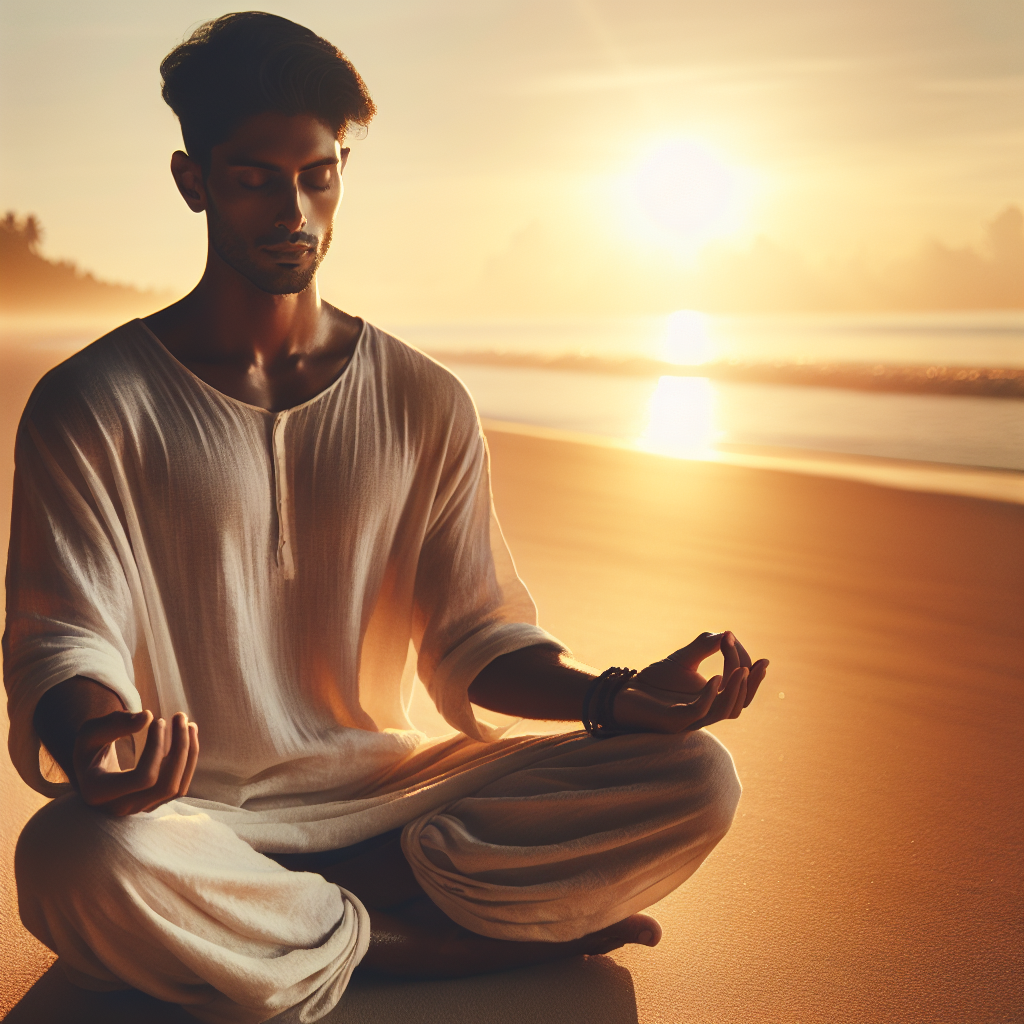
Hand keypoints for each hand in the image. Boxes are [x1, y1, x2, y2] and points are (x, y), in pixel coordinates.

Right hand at [71, 709, 199, 816]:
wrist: (90, 769)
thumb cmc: (90, 748)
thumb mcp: (92, 732)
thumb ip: (114, 723)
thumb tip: (147, 717)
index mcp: (100, 792)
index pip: (143, 778)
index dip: (157, 748)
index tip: (158, 720)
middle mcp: (120, 807)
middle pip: (165, 785)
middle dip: (180, 748)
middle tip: (180, 716)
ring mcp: (139, 809)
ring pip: (176, 788)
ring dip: (188, 754)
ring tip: (189, 725)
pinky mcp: (153, 803)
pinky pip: (178, 787)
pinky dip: (187, 762)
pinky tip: (188, 737)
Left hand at [614, 631, 767, 733]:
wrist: (623, 694)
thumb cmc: (653, 681)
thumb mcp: (682, 660)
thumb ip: (704, 647)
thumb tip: (727, 633)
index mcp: (711, 702)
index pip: (739, 693)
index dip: (752, 677)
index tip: (762, 658)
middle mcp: (705, 714)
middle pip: (739, 705)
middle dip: (752, 685)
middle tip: (762, 664)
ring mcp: (690, 720)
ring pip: (724, 711)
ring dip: (735, 689)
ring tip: (741, 669)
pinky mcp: (674, 721)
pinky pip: (699, 712)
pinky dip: (709, 695)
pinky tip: (714, 678)